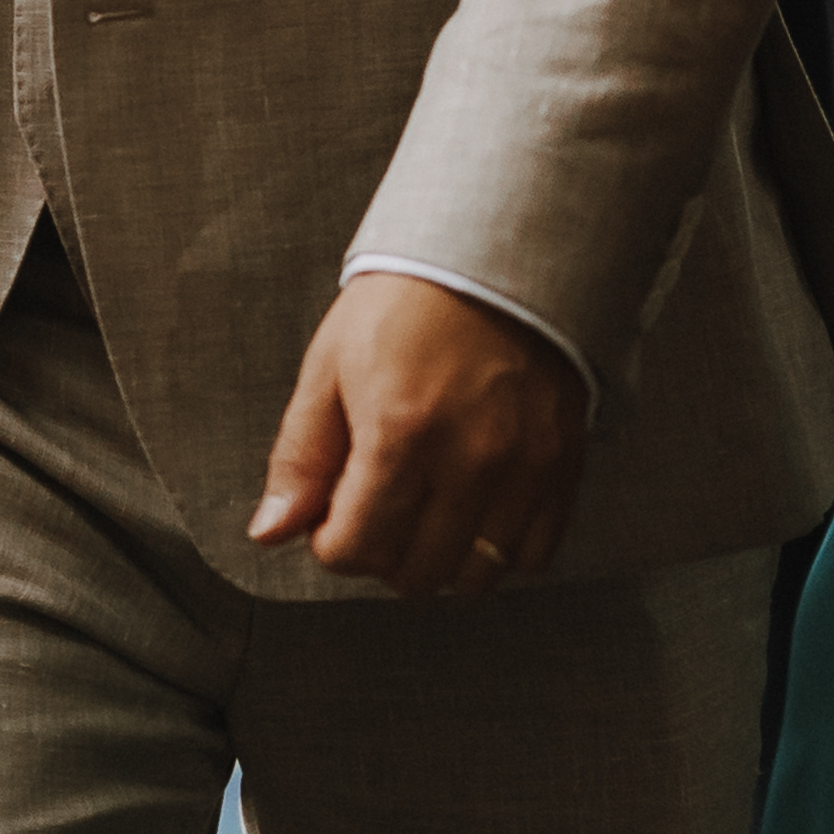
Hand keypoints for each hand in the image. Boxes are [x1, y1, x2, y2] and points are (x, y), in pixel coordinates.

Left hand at [253, 267, 588, 596]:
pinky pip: (532, 553)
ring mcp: (523, 466)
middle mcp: (469, 457)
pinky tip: (473, 514)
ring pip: (476, 575)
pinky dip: (498, 551)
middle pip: (415, 572)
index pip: (357, 548)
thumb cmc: (405, 305)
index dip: (331, 543)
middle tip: (375, 512)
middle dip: (380, 555)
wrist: (493, 258)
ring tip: (422, 516)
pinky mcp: (562, 465)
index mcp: (401, 430)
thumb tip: (271, 531)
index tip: (332, 517)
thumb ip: (299, 459)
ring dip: (439, 561)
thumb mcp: (329, 368)